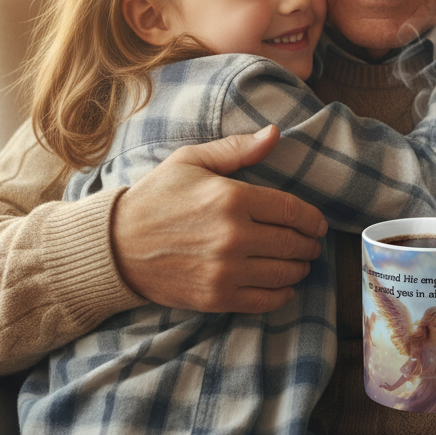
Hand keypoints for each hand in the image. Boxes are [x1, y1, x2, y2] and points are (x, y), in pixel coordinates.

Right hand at [111, 126, 326, 313]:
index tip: (318, 224)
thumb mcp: (191, 160)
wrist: (116, 245)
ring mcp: (224, 270)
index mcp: (230, 198)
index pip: (291, 211)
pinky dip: (281, 295)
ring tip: (299, 264)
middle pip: (292, 243)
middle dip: (308, 245)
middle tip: (310, 244)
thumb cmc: (156, 197)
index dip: (312, 219)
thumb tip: (275, 133)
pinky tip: (283, 287)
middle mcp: (232, 236)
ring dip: (299, 269)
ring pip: (283, 274)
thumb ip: (237, 148)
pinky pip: (264, 301)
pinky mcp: (215, 297)